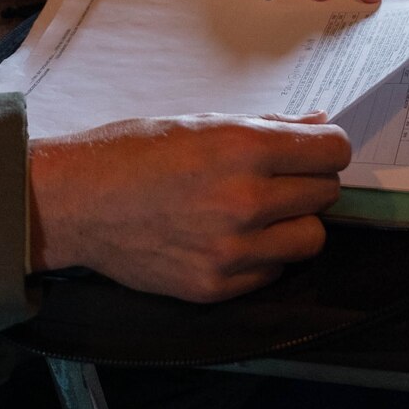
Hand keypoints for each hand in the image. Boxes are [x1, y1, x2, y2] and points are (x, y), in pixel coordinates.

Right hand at [28, 113, 350, 301]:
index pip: (332, 151)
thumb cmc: (133, 153)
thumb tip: (316, 123)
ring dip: (295, 223)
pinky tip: (233, 236)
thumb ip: (267, 127)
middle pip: (325, 194)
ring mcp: (232, 248)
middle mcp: (243, 200)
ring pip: (311, 238)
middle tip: (279, 178)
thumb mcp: (201, 123)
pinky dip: (264, 255)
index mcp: (241, 149)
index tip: (313, 150)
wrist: (76, 203)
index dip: (326, 147)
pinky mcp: (217, 285)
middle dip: (309, 182)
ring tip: (262, 211)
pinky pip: (274, 271)